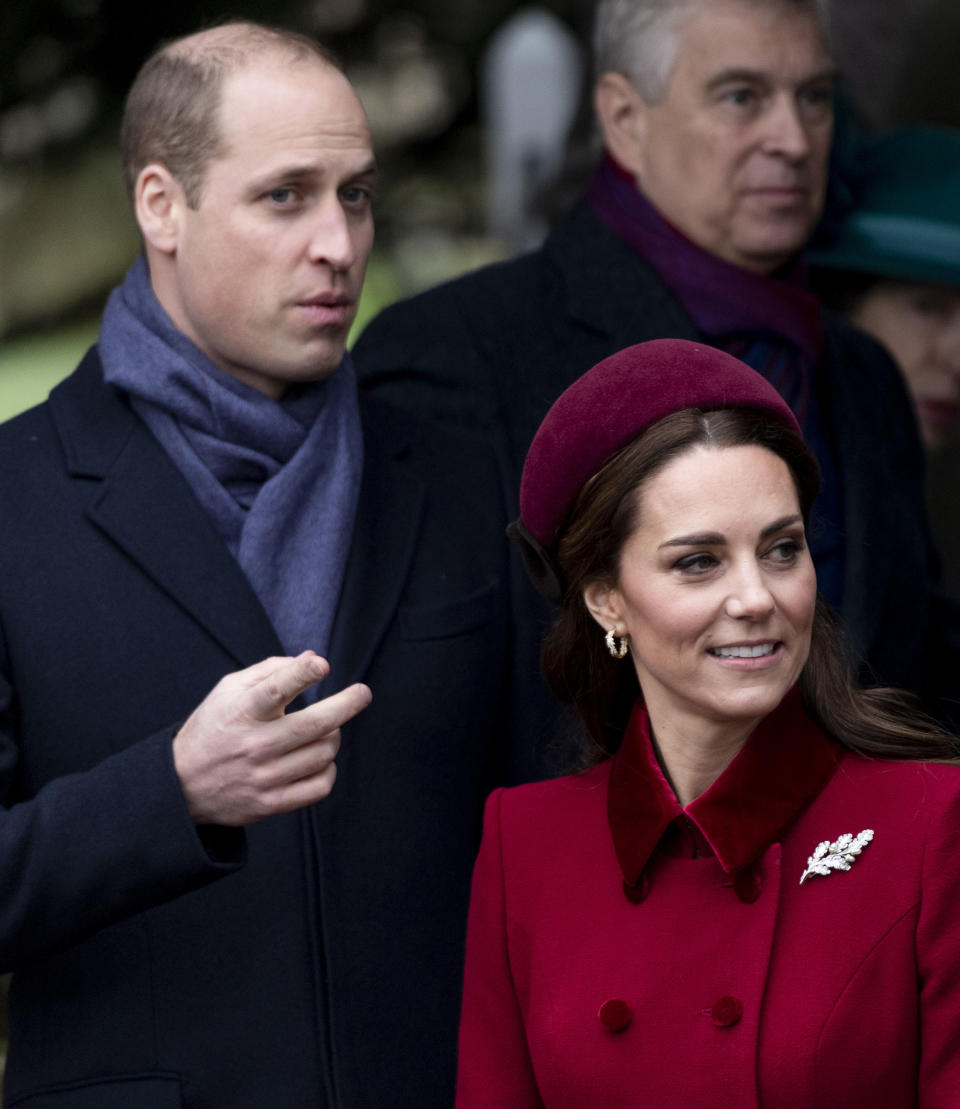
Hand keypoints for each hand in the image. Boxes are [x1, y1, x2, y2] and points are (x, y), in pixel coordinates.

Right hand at [172, 651, 370, 825]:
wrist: (181, 784)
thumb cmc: (214, 726)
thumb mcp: (228, 690)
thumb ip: (270, 670)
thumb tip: (313, 658)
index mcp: (241, 712)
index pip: (274, 689)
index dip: (301, 674)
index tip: (322, 665)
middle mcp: (254, 745)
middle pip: (315, 724)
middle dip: (347, 704)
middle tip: (362, 693)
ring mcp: (264, 777)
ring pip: (324, 752)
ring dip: (333, 735)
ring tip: (326, 728)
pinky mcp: (271, 804)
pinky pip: (320, 786)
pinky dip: (329, 769)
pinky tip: (320, 758)